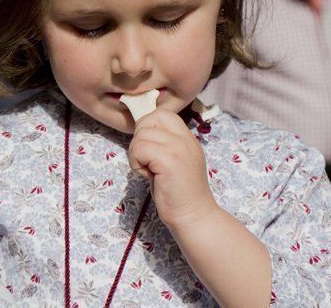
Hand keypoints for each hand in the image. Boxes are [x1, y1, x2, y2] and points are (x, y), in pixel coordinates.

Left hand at [128, 108, 217, 229]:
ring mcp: (179, 148)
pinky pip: (139, 149)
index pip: (161, 114)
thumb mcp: (174, 160)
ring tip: (149, 171)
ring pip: (140, 136)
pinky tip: (149, 177)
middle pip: (148, 120)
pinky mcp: (169, 160)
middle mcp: (185, 139)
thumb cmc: (178, 194)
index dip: (147, 128)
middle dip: (139, 140)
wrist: (193, 216)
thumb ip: (163, 144)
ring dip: (136, 155)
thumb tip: (140, 132)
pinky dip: (137, 164)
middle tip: (147, 162)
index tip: (149, 151)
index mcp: (187, 138)